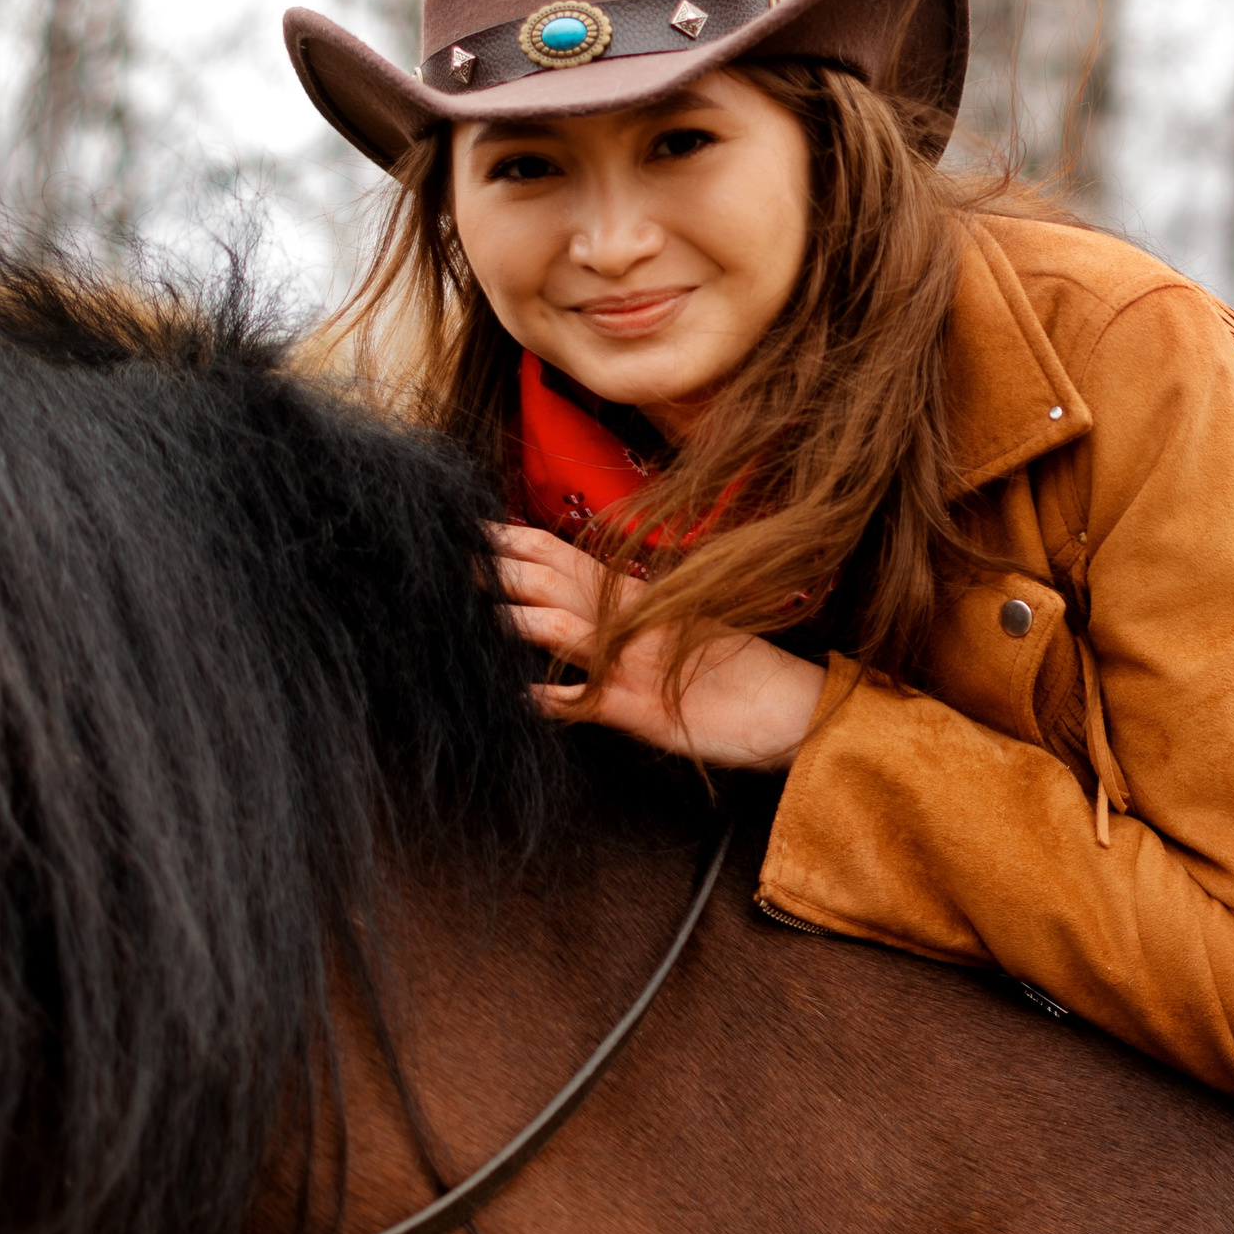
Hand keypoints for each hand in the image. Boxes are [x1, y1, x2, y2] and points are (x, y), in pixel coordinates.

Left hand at [490, 522, 825, 769]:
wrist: (793, 706)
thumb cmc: (741, 671)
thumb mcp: (685, 625)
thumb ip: (634, 611)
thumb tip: (585, 598)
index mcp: (639, 597)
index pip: (563, 555)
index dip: (513, 538)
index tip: (467, 524)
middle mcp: (632, 619)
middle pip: (551, 580)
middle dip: (496, 564)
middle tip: (441, 548)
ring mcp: (635, 661)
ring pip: (561, 628)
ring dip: (512, 616)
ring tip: (463, 607)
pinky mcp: (642, 709)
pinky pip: (589, 702)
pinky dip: (551, 699)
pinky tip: (516, 696)